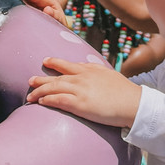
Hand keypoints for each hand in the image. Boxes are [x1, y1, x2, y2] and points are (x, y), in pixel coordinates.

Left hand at [27, 57, 141, 127]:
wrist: (134, 103)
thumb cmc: (125, 92)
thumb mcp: (109, 75)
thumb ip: (96, 72)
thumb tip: (87, 69)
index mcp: (90, 70)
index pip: (68, 64)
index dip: (55, 62)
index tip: (46, 61)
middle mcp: (82, 78)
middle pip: (57, 77)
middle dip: (41, 79)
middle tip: (30, 80)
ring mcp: (80, 90)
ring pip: (53, 88)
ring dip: (39, 92)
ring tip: (30, 96)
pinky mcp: (79, 104)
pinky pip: (58, 100)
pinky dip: (47, 100)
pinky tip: (40, 102)